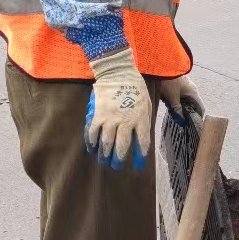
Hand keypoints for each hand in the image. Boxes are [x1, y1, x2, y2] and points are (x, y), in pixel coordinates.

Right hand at [86, 48, 154, 168]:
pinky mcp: (98, 114)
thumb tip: (141, 137)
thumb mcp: (147, 104)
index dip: (140, 156)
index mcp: (141, 118)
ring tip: (103, 161)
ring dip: (104, 154)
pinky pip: (94, 132)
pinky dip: (92, 142)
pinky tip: (92, 148)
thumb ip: (144, 120)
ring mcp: (111, 118)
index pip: (142, 142)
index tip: (138, 164)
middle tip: (116, 166)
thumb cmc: (136, 88)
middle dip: (119, 159)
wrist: (118, 73)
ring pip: (106, 142)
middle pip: (122, 146)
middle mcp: (126, 121)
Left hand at [157, 74, 203, 121]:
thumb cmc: (168, 83)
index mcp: (193, 93)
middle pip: (193, 104)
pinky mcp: (179, 83)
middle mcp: (192, 89)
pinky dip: (177, 100)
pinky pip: (181, 94)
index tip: (192, 124)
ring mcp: (186, 85)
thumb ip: (177, 110)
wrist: (160, 67)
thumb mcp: (172, 99)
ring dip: (181, 106)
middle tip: (181, 120)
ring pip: (186, 99)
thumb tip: (182, 122)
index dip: (198, 117)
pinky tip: (169, 102)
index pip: (201, 108)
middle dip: (187, 112)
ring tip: (173, 111)